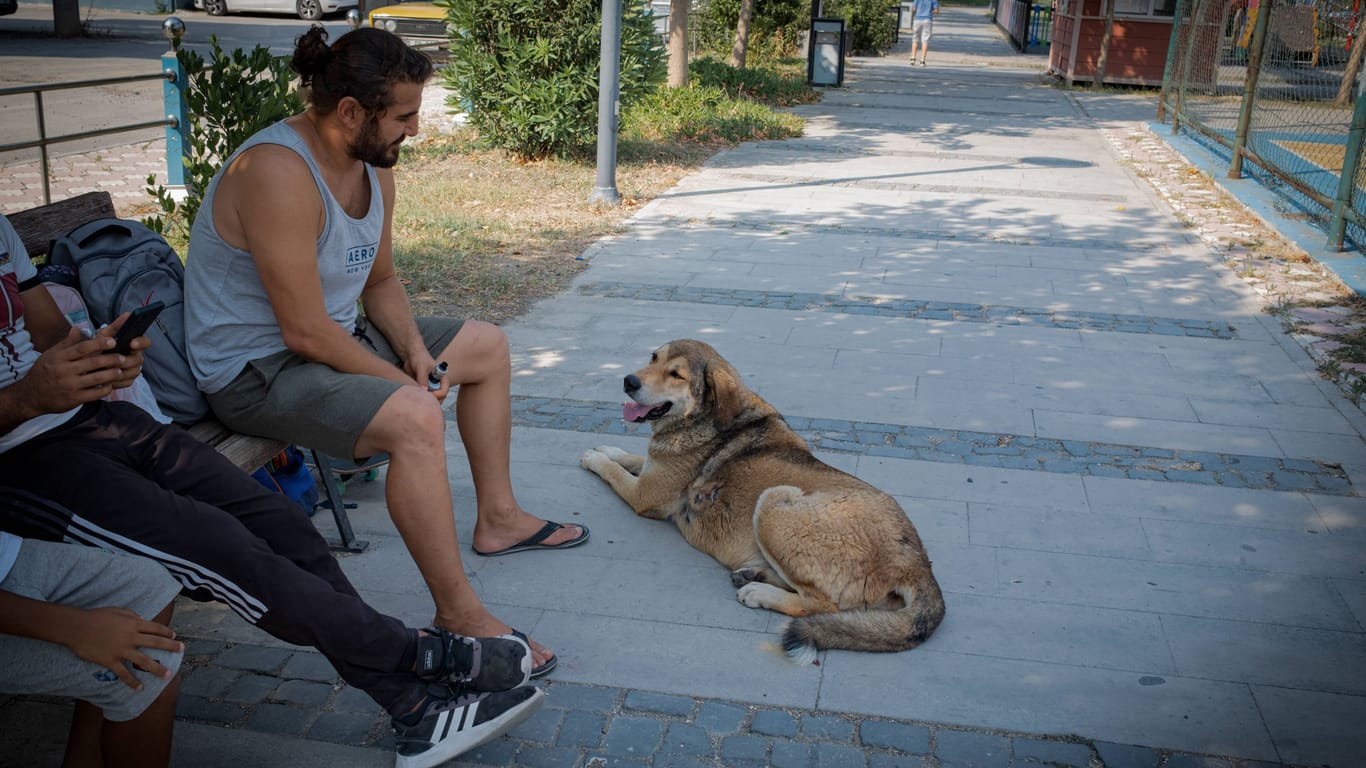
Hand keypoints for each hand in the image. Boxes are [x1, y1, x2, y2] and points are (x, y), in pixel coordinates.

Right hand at [17, 322, 140, 413]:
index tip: (113, 341)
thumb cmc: (44, 372)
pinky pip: (95, 394)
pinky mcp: (74, 399)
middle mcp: (64, 371)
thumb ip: (66, 343)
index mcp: (59, 358)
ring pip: (97, 379)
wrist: (30, 396)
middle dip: (111, 359)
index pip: (82, 348)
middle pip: (93, 363)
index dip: (99, 344)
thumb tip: (78, 328)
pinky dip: (105, 389)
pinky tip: (110, 385)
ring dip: (111, 374)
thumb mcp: (50, 355)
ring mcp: (70, 386)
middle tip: (124, 357)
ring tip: (121, 370)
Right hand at [66, 607, 181, 689]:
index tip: (174, 636)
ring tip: (168, 675)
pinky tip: (140, 688)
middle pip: (155, 642)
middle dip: (171, 646)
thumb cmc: (97, 616)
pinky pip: (123, 673)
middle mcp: (131, 637)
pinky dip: (132, 682)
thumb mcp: (118, 611)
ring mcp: (121, 650)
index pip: (155, 628)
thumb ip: (133, 616)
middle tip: (182, 650)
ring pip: (144, 661)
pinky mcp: (110, 661)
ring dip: (157, 668)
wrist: (77, 627)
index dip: (166, 632)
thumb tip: (143, 620)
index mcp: (133, 624)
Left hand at [92, 311, 149, 390]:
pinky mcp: (127, 380)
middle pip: (139, 359)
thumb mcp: (102, 335)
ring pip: (133, 372)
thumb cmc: (96, 346)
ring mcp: (133, 369)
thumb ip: (115, 326)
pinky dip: (117, 381)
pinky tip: (107, 379)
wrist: (84, 363)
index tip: (132, 343)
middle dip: (128, 360)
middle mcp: (136, 356)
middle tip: (118, 360)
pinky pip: (127, 382)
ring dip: (121, 371)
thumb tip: (128, 314)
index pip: (145, 342)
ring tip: (109, 370)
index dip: (141, 343)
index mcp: (133, 343)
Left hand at [404, 355, 448, 402]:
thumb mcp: (422, 367)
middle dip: (430, 401)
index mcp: (442, 379)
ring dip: (424, 400)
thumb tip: (424, 390)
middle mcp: (437, 385)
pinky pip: (422, 398)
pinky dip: (418, 398)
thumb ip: (423, 378)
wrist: (412, 356)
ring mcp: (430, 388)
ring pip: (430, 400)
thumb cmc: (420, 358)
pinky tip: (412, 394)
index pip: (444, 392)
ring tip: (415, 396)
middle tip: (420, 399)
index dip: (437, 395)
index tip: (427, 394)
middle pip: (438, 399)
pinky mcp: (423, 389)